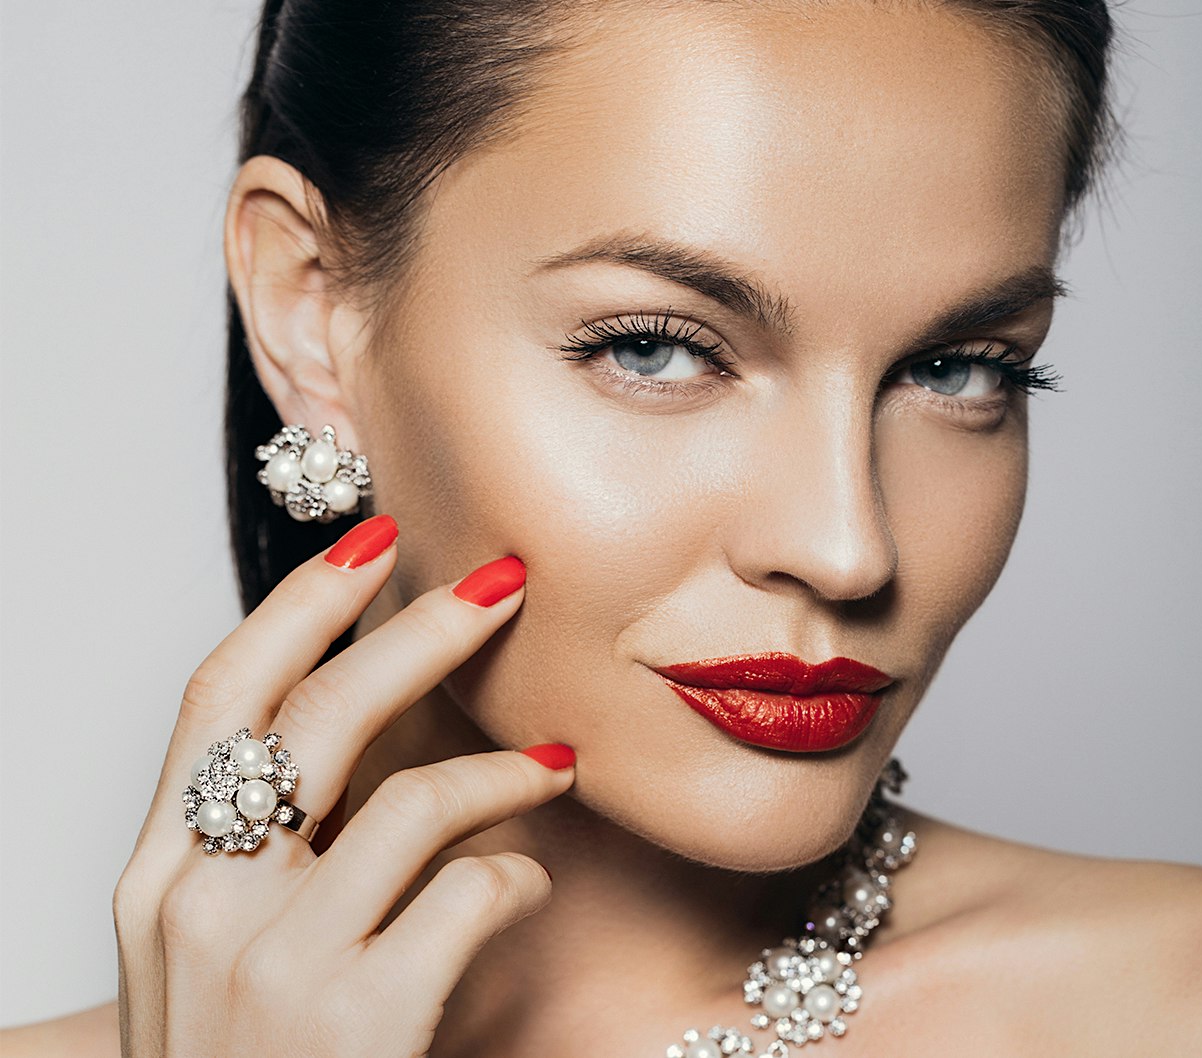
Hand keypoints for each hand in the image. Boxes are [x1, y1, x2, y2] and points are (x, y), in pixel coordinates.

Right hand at [111, 515, 573, 1056]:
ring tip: (557, 767)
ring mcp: (273, 964)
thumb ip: (268, 845)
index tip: (375, 539)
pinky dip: (515, 875)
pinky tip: (525, 885)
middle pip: (320, 715)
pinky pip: (469, 895)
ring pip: (413, 799)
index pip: (222, 695)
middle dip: (421, 629)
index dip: (303, 603)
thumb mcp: (214, 949)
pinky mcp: (356, 1020)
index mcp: (156, 874)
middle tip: (504, 582)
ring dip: (504, 771)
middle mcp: (199, 904)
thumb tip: (377, 732)